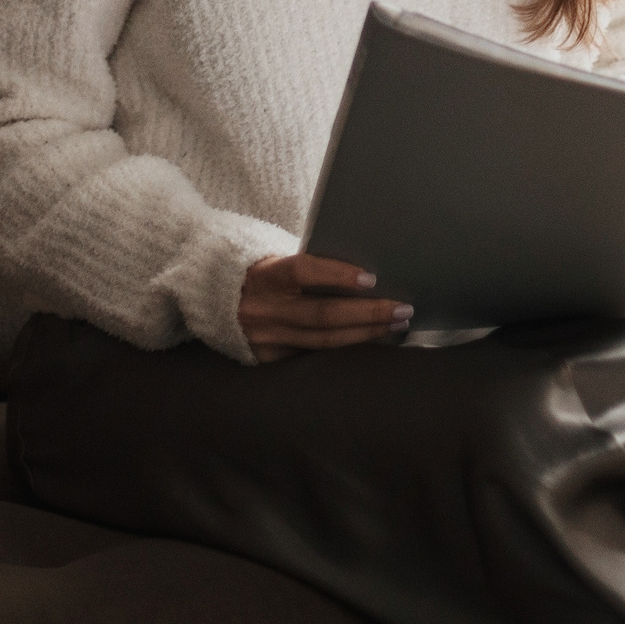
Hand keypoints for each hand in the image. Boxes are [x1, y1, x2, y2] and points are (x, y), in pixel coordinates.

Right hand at [239, 254, 409, 362]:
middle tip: (402, 308)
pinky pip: (314, 358)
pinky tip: (370, 342)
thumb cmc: (267, 275)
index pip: (302, 271)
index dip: (337, 274)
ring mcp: (265, 339)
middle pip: (323, 315)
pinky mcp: (269, 360)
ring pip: (324, 342)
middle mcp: (263, 310)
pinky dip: (345, 350)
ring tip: (395, 325)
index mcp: (264, 276)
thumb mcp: (279, 263)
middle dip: (368, 313)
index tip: (372, 278)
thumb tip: (367, 273)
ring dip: (365, 334)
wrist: (222, 301)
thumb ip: (312, 268)